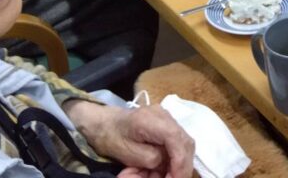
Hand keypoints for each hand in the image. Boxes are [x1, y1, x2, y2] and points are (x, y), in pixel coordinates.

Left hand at [65, 101, 193, 177]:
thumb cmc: (110, 138)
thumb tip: (166, 165)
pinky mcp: (166, 126)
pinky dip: (169, 162)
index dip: (180, 162)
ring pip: (182, 146)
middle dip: (181, 167)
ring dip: (174, 166)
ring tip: (158, 176)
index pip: (176, 139)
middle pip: (185, 143)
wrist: (103, 123)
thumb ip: (151, 158)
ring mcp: (167, 120)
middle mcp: (164, 116)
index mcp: (151, 119)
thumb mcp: (127, 153)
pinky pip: (175, 146)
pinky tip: (156, 171)